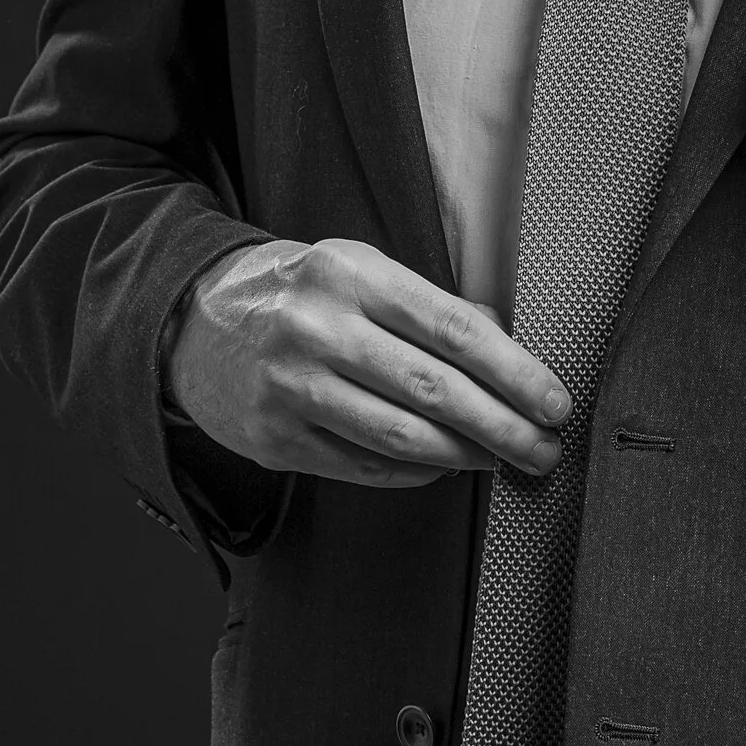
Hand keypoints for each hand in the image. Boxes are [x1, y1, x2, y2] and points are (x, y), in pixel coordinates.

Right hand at [166, 237, 570, 491]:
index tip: (555, 403)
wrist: (191, 322)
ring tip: (503, 462)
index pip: (453, 328)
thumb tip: (510, 356)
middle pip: (434, 390)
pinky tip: (443, 468)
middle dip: (504, 427)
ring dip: (466, 457)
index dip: (515, 372)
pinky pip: (364, 466)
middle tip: (545, 450)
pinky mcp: (273, 439)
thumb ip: (428, 308)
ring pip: (401, 437)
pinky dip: (415, 473)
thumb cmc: (299, 295)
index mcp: (350, 274)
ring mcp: (290, 387)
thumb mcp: (358, 272)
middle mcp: (317, 328)